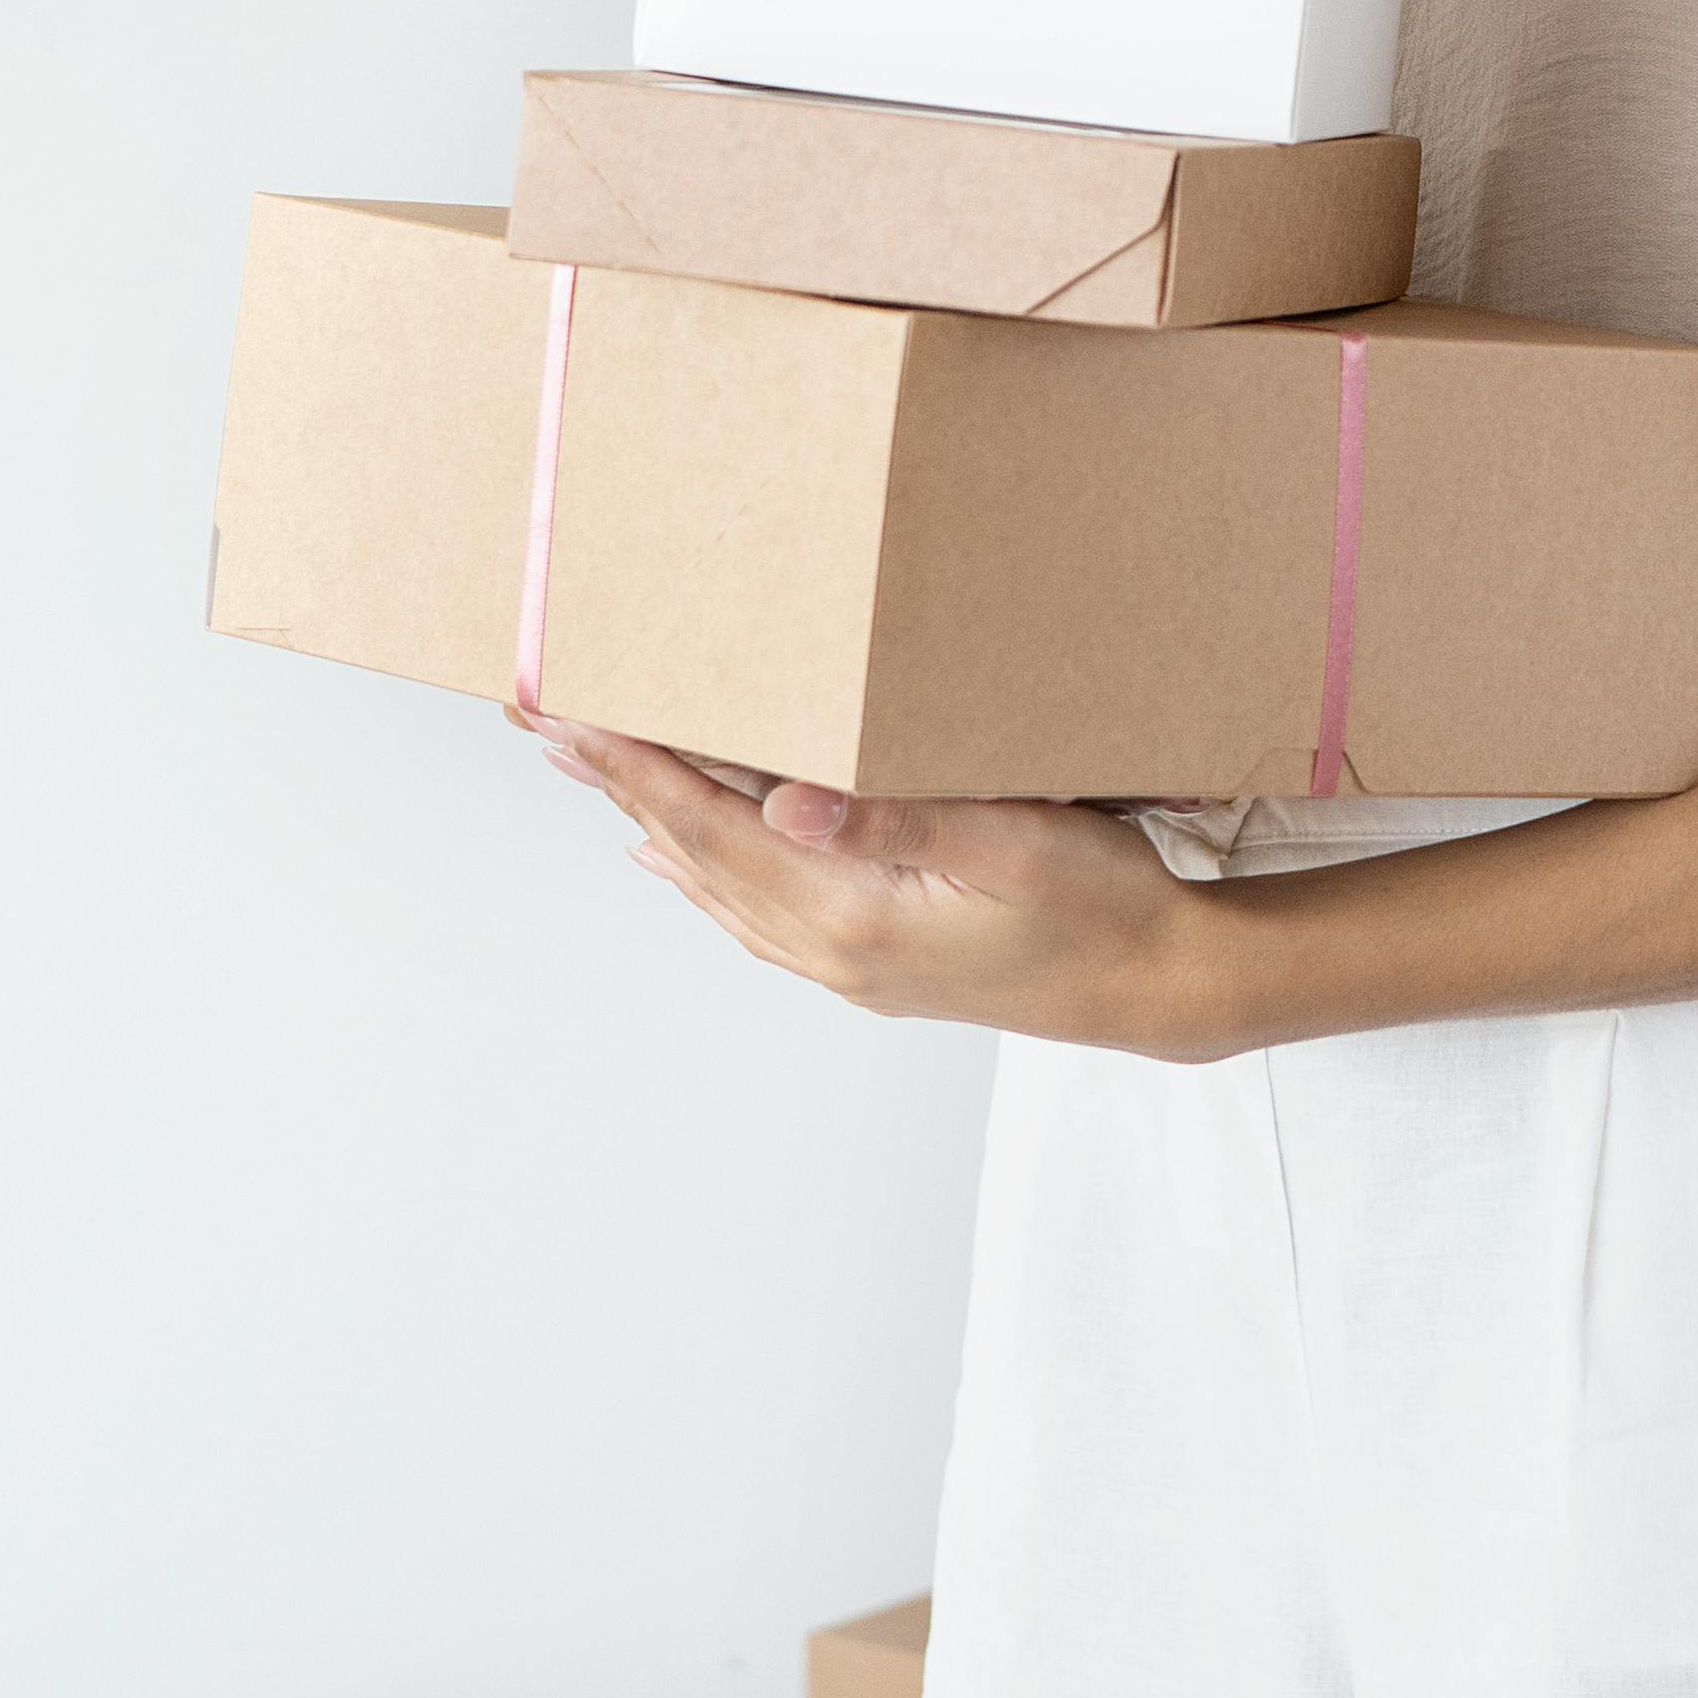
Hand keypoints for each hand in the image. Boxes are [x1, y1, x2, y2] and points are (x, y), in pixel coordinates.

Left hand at [528, 720, 1229, 1056]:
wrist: (1157, 986)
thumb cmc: (1102, 904)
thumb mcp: (1017, 843)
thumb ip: (901, 819)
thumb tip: (785, 802)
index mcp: (851, 912)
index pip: (709, 822)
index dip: (631, 762)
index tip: (562, 711)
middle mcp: (828, 946)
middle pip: (691, 850)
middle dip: (614, 779)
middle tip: (540, 718)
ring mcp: (844, 963)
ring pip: (713, 880)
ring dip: (646, 816)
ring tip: (589, 764)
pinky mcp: (869, 962)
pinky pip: (752, 909)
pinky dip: (700, 869)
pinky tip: (676, 855)